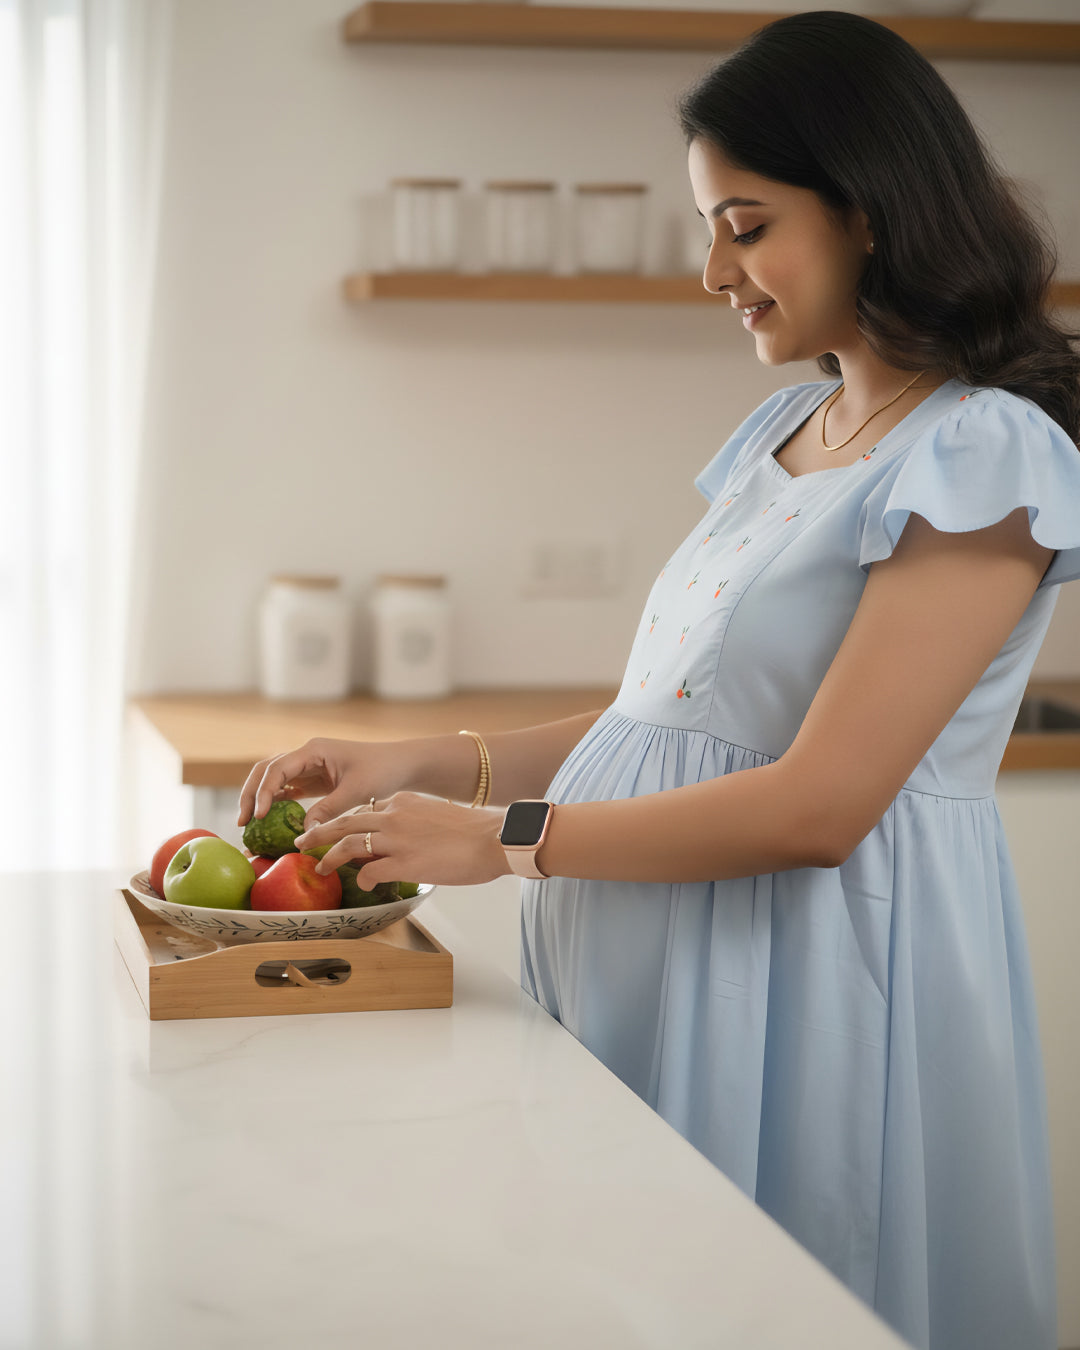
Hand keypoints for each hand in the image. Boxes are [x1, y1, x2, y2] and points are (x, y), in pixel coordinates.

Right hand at [237, 738, 410, 831]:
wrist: (401, 765)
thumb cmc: (382, 771)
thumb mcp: (356, 792)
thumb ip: (328, 811)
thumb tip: (303, 833)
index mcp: (314, 750)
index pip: (278, 768)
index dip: (265, 791)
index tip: (259, 816)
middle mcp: (307, 754)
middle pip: (266, 769)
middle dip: (251, 793)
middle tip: (242, 822)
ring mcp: (309, 766)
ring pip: (273, 778)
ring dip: (259, 798)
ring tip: (248, 824)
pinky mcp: (314, 779)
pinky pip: (287, 788)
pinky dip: (275, 802)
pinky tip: (267, 820)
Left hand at [294, 793, 509, 888]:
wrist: (494, 839)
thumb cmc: (473, 832)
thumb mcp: (435, 816)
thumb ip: (412, 823)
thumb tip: (399, 840)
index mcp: (403, 802)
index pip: (365, 810)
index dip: (346, 823)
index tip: (337, 833)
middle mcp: (394, 816)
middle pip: (345, 821)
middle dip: (320, 832)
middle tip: (303, 842)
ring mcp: (396, 839)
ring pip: (349, 843)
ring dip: (329, 857)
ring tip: (319, 868)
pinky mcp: (403, 863)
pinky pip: (369, 871)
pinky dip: (362, 879)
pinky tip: (363, 886)